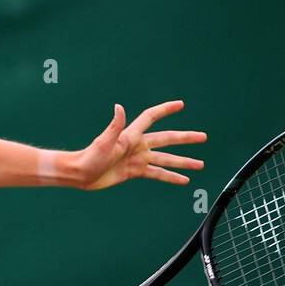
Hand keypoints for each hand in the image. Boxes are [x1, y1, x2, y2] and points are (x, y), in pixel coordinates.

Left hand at [71, 100, 206, 190]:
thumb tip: (119, 106)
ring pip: (166, 159)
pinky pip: (157, 174)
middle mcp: (138, 145)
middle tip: (203, 137)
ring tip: (200, 164)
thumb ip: (114, 126)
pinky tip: (183, 180)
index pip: (151, 117)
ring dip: (183, 162)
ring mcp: (138, 158)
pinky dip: (171, 177)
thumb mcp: (103, 142)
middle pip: (167, 139)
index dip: (165, 110)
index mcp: (131, 135)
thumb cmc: (90, 157)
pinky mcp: (135, 172)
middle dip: (185, 138)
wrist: (81, 174)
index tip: (181, 105)